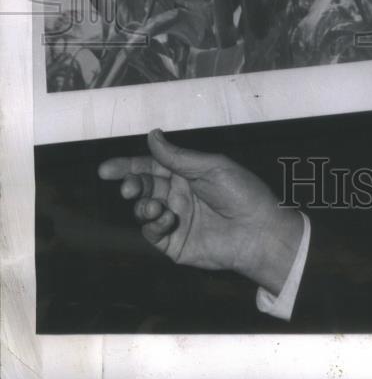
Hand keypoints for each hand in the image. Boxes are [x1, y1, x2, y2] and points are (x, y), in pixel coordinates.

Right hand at [98, 129, 302, 295]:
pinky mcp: (174, 243)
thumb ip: (177, 156)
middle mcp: (179, 194)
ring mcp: (175, 218)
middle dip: (131, 185)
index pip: (152, 165)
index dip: (128, 166)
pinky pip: (152, 233)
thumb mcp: (211, 167)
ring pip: (143, 209)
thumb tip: (152, 135)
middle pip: (144, 186)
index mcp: (188, 173)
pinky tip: (167, 220)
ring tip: (153, 206)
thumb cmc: (242, 193)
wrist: (258, 232)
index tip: (106, 169)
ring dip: (142, 206)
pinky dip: (153, 225)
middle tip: (127, 188)